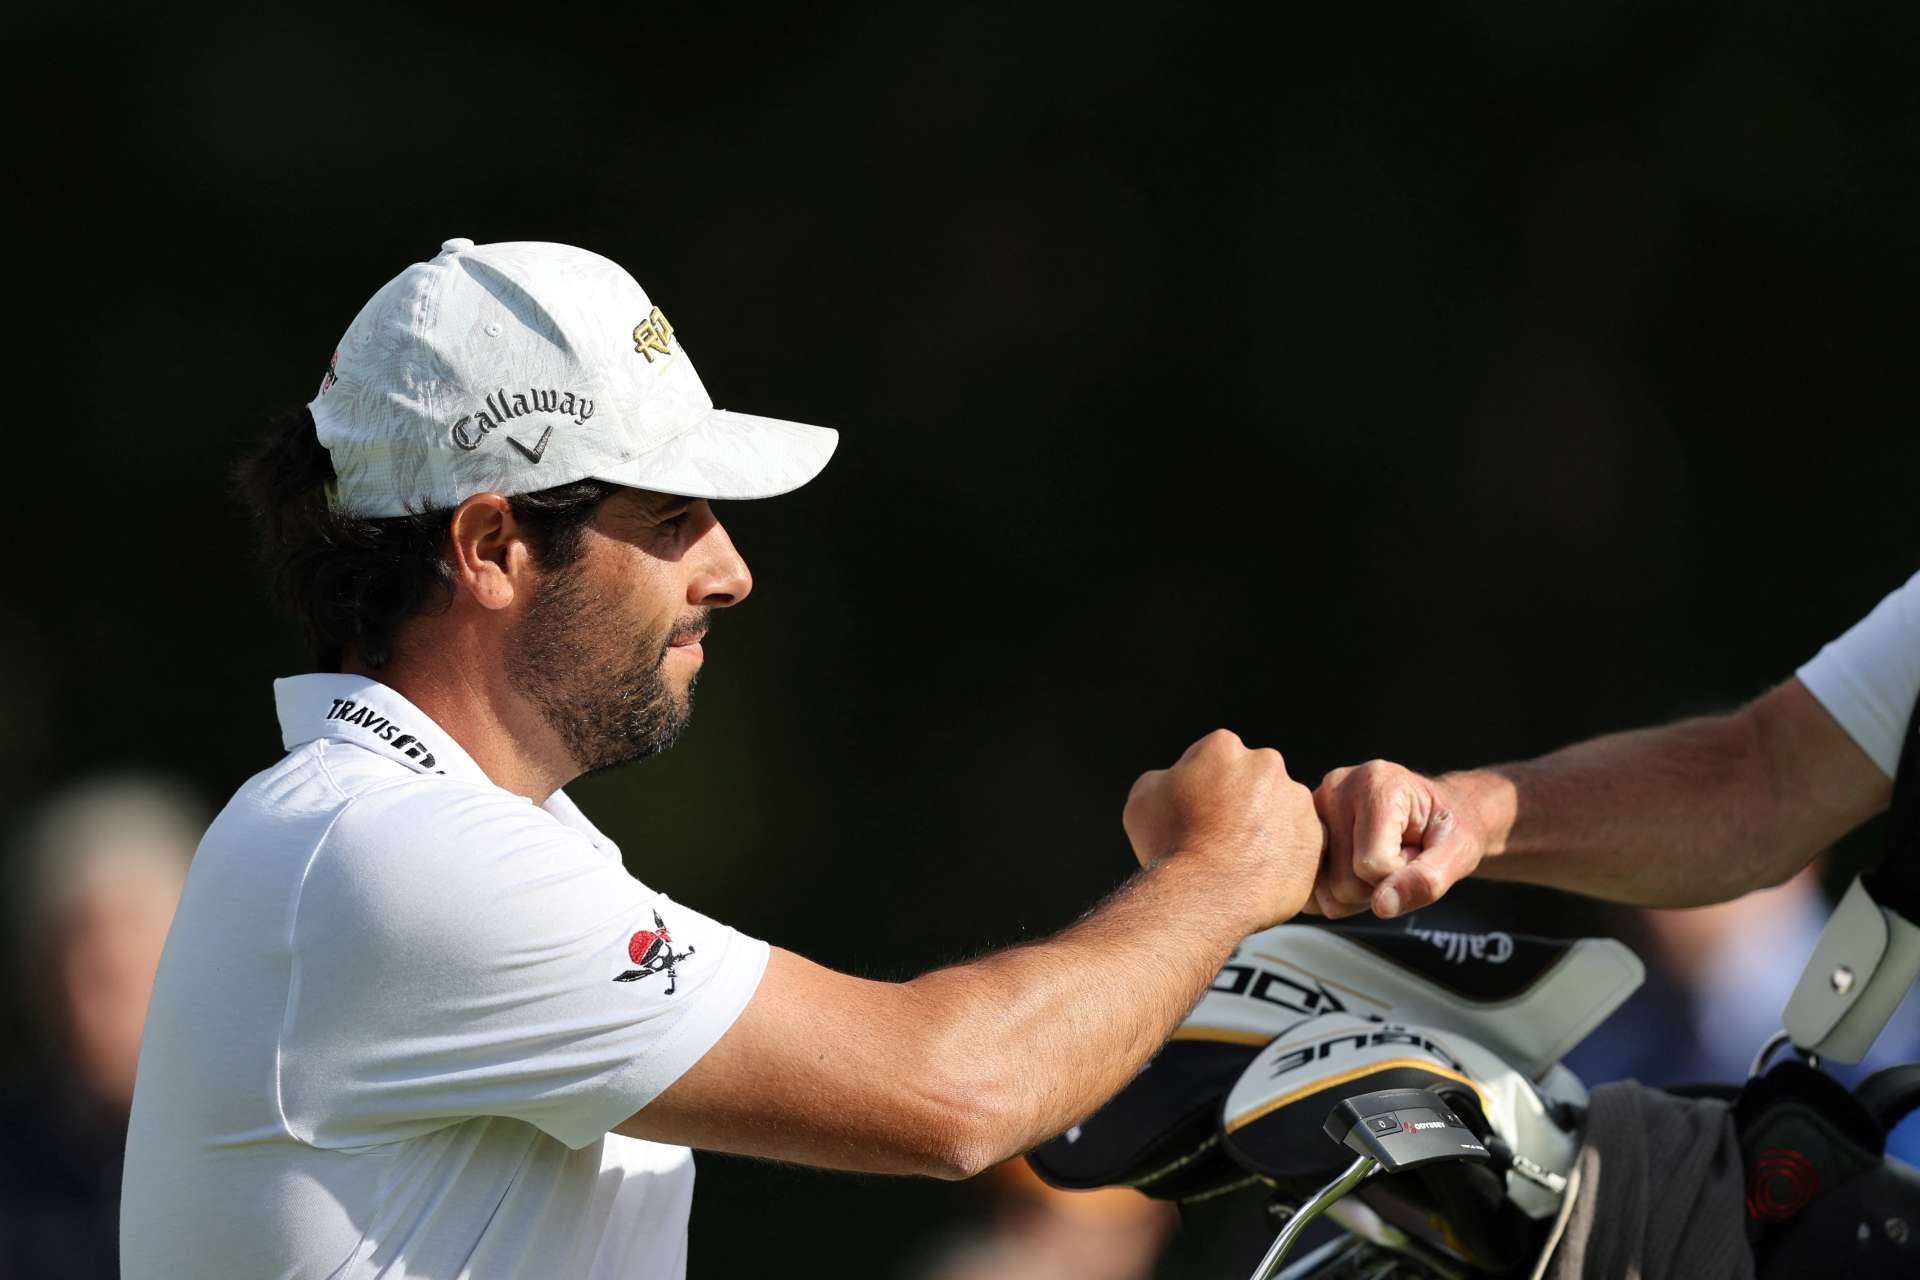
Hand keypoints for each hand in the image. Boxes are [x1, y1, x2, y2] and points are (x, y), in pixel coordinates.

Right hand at [1123, 730, 1325, 928]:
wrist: (1205, 894)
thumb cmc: (1169, 845)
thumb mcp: (1142, 799)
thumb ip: (1164, 778)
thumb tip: (1178, 781)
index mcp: (1224, 747)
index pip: (1213, 760)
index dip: (1199, 789)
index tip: (1192, 815)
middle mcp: (1268, 764)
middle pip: (1251, 781)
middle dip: (1238, 803)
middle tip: (1217, 839)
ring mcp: (1297, 802)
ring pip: (1279, 812)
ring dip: (1264, 829)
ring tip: (1239, 862)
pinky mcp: (1317, 838)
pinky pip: (1300, 845)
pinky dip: (1284, 857)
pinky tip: (1259, 875)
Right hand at [1311, 761, 1486, 918]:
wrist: (1435, 813)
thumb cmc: (1448, 829)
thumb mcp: (1459, 852)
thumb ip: (1426, 880)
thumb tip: (1382, 906)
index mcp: (1375, 783)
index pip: (1372, 864)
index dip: (1401, 875)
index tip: (1416, 851)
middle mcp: (1335, 788)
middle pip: (1344, 883)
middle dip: (1378, 885)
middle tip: (1399, 856)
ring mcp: (1311, 810)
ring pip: (1325, 892)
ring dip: (1358, 892)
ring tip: (1379, 861)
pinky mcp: (1300, 833)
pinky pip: (1310, 892)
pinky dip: (1337, 894)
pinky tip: (1355, 868)